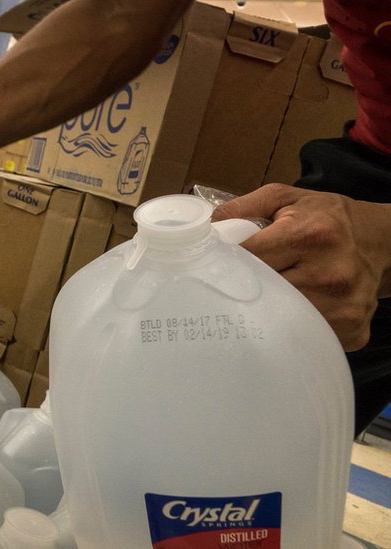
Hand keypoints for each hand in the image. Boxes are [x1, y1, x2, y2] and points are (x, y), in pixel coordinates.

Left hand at [212, 183, 390, 350]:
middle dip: (243, 287)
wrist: (383, 242)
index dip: (226, 260)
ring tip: (264, 295)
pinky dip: (291, 326)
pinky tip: (290, 311)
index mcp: (310, 235)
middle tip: (235, 283)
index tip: (212, 264)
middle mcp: (330, 273)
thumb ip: (241, 206)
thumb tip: (205, 227)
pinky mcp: (352, 329)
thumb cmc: (326, 219)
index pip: (248, 257)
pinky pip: (305, 334)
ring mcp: (343, 305)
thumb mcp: (285, 198)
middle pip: (261, 291)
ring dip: (265, 309)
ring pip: (279, 317)